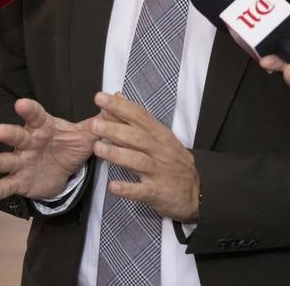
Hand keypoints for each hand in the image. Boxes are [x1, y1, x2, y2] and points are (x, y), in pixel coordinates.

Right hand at [0, 98, 98, 201]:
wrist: (60, 173)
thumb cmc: (69, 146)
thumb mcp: (86, 134)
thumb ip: (101, 120)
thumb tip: (119, 97)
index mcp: (44, 127)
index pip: (35, 115)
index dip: (28, 109)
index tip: (21, 103)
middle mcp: (29, 142)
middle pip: (17, 136)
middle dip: (8, 133)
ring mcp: (22, 161)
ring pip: (7, 159)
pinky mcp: (20, 180)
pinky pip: (8, 184)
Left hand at [91, 92, 199, 222]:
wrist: (194, 193)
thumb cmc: (173, 161)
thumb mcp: (160, 136)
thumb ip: (137, 118)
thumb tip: (118, 96)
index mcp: (159, 135)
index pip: (139, 116)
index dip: (120, 107)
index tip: (100, 98)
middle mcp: (160, 151)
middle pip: (137, 137)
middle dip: (115, 129)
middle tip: (95, 124)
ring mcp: (159, 172)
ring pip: (137, 161)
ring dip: (117, 154)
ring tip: (98, 148)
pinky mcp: (156, 192)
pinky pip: (141, 191)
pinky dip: (127, 188)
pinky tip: (113, 186)